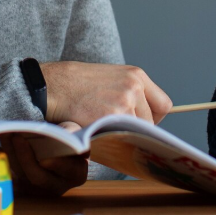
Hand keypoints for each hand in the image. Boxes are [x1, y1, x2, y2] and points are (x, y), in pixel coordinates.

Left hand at [0, 121, 88, 196]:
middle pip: (38, 177)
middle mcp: (58, 186)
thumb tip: (67, 135)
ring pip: (21, 176)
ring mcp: (39, 189)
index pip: (69, 172)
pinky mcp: (24, 187)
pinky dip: (4, 162)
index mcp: (76, 174)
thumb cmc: (67, 137)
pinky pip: (10, 178)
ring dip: (11, 155)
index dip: (57, 165)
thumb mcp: (73, 131)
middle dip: (25, 157)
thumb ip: (71, 133)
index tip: (44, 159)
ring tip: (5, 135)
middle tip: (17, 137)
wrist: (56, 144)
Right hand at [40, 61, 171, 125]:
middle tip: (114, 126)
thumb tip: (144, 118)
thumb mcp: (111, 78)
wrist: (52, 85)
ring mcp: (124, 102)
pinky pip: (121, 137)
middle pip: (151, 122)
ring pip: (136, 132)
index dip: (153, 117)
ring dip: (122, 134)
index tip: (140, 122)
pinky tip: (97, 129)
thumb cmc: (77, 84)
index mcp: (136, 75)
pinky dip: (111, 138)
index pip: (163, 105)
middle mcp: (134, 87)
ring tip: (102, 125)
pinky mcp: (112, 117)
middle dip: (135, 128)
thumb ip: (130, 93)